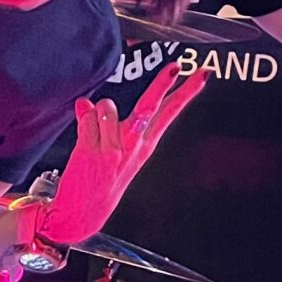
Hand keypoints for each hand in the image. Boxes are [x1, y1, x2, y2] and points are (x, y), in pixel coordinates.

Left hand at [43, 59, 209, 245]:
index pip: (169, 113)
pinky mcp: (93, 150)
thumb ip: (100, 126)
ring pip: (108, 106)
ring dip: (98, 109)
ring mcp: (114, 148)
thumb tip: (87, 102)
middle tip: (177, 65)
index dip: (186, 92)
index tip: (201, 74)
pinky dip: (82, 118)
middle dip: (164, 83)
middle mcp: (133, 146)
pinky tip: (82, 131)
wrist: (80, 215)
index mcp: (144, 146)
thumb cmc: (98, 185)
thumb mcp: (111, 155)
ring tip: (93, 127)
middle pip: (151, 107)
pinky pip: (87, 117)